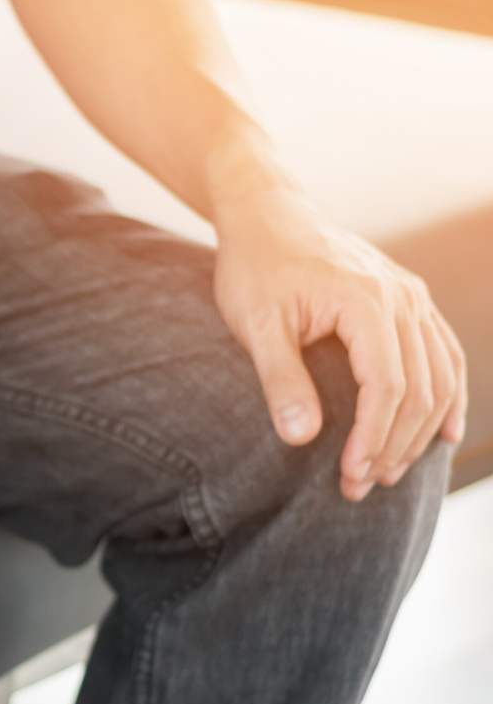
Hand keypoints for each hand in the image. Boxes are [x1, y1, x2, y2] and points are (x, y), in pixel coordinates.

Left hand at [213, 188, 466, 501]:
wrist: (268, 216)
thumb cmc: (255, 267)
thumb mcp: (256, 323)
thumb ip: (280, 378)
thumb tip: (301, 438)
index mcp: (366, 302)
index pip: (386, 387)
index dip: (373, 438)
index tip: (350, 477)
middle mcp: (402, 297)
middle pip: (419, 388)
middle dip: (394, 445)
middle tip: (361, 487)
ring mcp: (412, 296)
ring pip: (439, 375)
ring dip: (420, 430)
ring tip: (387, 471)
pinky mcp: (410, 300)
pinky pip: (443, 353)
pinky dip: (447, 396)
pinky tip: (443, 435)